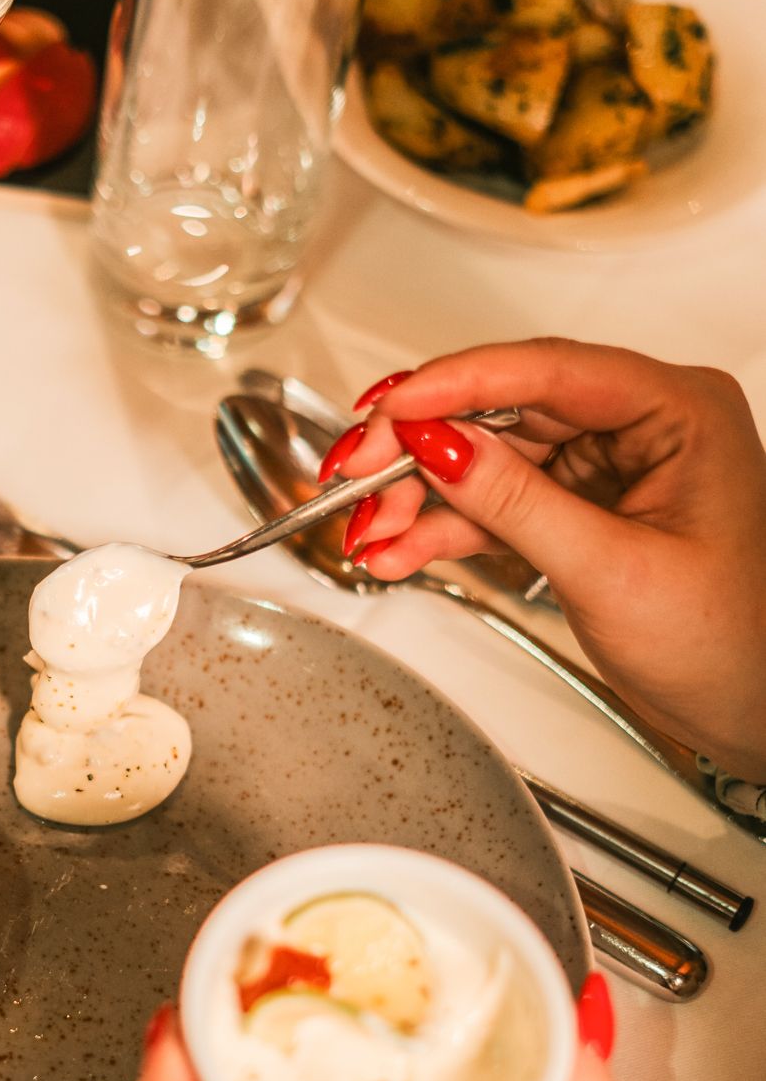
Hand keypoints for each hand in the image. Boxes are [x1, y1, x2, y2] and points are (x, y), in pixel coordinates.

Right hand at [330, 340, 765, 779]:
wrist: (755, 710)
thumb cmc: (732, 643)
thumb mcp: (613, 570)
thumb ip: (518, 503)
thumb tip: (440, 445)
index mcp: (677, 410)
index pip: (548, 371)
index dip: (456, 383)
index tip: (389, 406)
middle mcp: (640, 424)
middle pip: (502, 410)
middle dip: (419, 446)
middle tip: (354, 474)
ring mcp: (605, 466)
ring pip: (486, 458)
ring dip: (419, 496)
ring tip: (366, 529)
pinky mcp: (578, 509)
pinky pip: (495, 504)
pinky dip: (442, 530)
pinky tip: (395, 549)